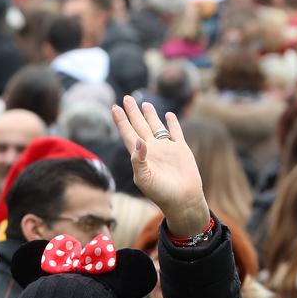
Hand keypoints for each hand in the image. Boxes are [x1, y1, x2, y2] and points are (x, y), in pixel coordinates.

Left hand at [110, 97, 210, 237]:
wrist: (182, 200)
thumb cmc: (161, 193)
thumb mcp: (144, 178)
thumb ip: (138, 160)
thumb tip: (139, 140)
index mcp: (139, 155)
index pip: (127, 133)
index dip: (121, 121)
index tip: (114, 107)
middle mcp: (151, 149)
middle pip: (139, 125)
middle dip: (132, 112)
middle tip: (126, 97)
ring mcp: (166, 148)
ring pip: (156, 126)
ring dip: (150, 115)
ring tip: (144, 103)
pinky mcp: (181, 149)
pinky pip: (175, 132)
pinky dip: (172, 123)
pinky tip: (168, 114)